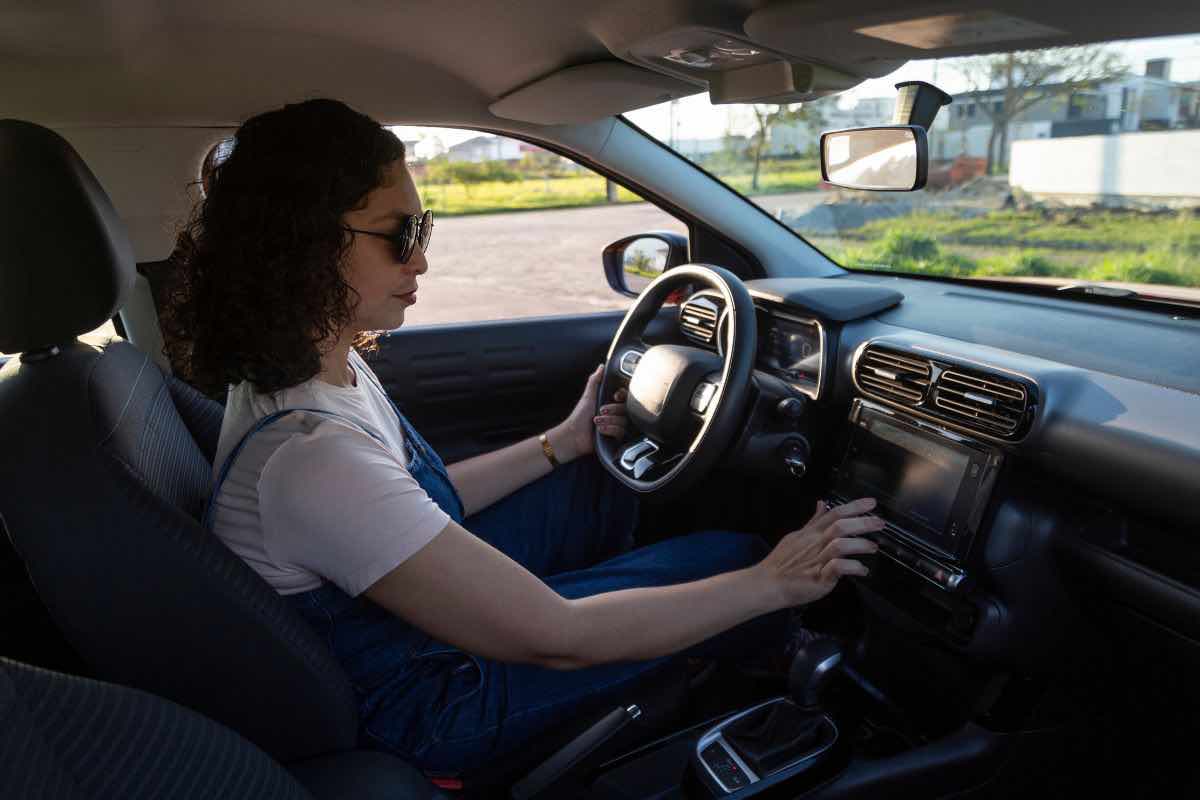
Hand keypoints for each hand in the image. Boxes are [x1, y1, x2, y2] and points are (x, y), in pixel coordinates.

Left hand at [554, 364, 628, 460]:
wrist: (574, 435)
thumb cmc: (579, 416)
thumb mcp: (588, 396)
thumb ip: (595, 380)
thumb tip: (602, 366)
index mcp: (611, 403)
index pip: (626, 396)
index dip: (623, 395)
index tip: (615, 396)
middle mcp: (616, 414)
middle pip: (626, 409)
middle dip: (612, 410)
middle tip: (600, 411)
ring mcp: (617, 426)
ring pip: (624, 421)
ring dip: (609, 421)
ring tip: (596, 422)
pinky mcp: (617, 438)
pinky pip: (621, 432)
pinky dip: (610, 429)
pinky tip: (600, 430)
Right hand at [756, 498, 883, 607]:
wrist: (768, 583)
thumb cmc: (782, 562)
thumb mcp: (796, 535)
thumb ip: (814, 521)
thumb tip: (823, 504)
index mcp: (811, 533)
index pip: (835, 513)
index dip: (854, 507)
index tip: (871, 503)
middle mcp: (815, 543)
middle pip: (840, 526)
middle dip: (862, 523)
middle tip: (879, 523)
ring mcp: (817, 560)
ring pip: (839, 545)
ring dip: (859, 544)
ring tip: (873, 547)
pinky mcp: (819, 577)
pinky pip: (837, 568)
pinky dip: (852, 567)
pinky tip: (862, 570)